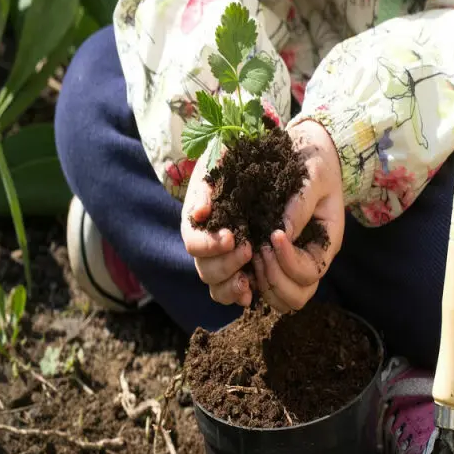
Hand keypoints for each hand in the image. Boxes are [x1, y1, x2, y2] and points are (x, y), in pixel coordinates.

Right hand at [181, 150, 252, 306]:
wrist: (261, 159)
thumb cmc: (238, 159)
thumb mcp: (220, 160)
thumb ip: (208, 184)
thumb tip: (201, 212)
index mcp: (198, 221)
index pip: (193, 242)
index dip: (208, 245)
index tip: (231, 237)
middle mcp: (207, 244)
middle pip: (204, 269)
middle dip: (225, 264)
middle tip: (248, 250)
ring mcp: (223, 259)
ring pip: (216, 286)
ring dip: (230, 286)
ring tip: (248, 281)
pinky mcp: (241, 268)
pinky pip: (233, 291)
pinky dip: (239, 294)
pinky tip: (252, 291)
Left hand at [254, 119, 343, 312]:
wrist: (305, 151)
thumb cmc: (315, 162)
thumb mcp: (315, 175)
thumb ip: (301, 203)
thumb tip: (283, 232)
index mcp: (323, 244)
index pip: (310, 274)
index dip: (289, 261)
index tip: (273, 235)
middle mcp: (304, 260)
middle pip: (294, 298)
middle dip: (272, 278)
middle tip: (258, 248)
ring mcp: (284, 262)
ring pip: (273, 299)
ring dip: (256, 283)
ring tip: (246, 250)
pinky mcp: (263, 256)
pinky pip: (252, 286)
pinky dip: (240, 280)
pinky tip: (233, 253)